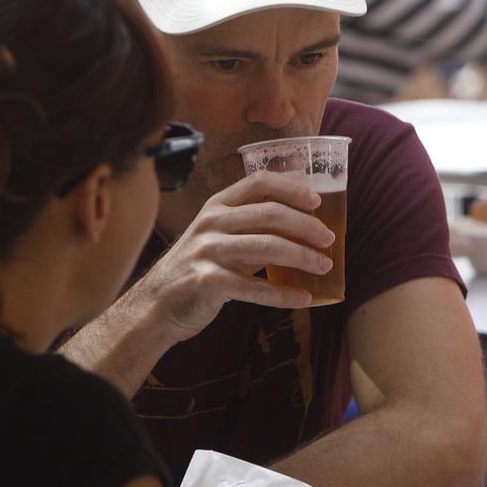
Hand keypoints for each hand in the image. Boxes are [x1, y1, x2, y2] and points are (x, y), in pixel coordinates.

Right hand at [132, 172, 334, 343]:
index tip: (317, 201)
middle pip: (269, 214)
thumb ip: (253, 226)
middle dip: (306, 225)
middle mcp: (211, 223)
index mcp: (217, 205)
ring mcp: (207, 251)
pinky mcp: (207, 282)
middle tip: (329, 239)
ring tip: (324, 266)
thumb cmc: (200, 267)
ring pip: (267, 247)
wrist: (156, 304)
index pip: (258, 182)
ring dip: (302, 257)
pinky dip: (283, 294)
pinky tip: (304, 298)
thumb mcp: (220, 236)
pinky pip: (254, 287)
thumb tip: (304, 219)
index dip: (291, 188)